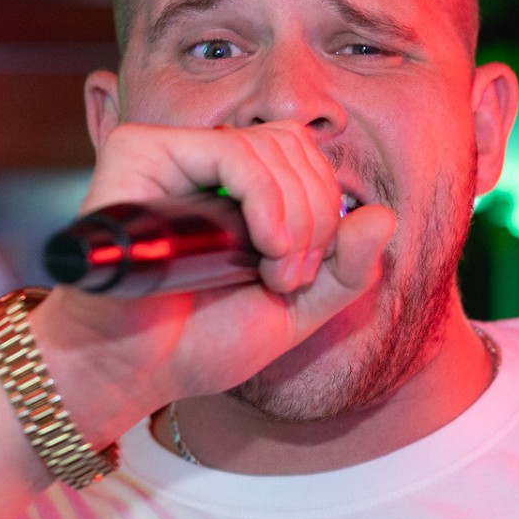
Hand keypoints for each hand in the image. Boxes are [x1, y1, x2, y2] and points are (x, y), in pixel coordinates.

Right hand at [28, 122, 394, 442]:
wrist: (131, 373)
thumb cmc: (197, 343)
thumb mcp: (295, 311)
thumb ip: (346, 271)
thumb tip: (386, 217)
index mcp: (236, 188)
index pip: (304, 158)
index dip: (324, 210)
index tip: (302, 275)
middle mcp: (202, 163)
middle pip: (294, 145)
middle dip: (314, 216)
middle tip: (289, 277)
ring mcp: (170, 154)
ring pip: (267, 145)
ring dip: (292, 216)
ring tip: (272, 272)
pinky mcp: (137, 153)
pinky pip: (226, 148)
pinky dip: (262, 195)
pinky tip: (263, 246)